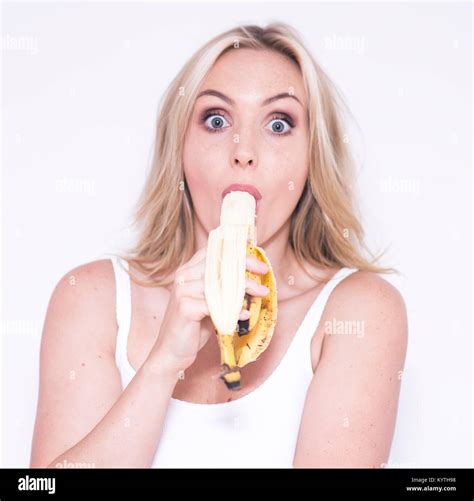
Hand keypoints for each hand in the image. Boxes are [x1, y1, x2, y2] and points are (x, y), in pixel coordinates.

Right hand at [148, 246, 269, 374]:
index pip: (213, 253)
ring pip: (220, 284)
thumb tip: (252, 280)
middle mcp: (183, 277)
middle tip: (264, 271)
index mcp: (188, 271)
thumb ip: (222, 288)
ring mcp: (182, 291)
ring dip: (245, 288)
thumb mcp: (210, 302)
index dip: (237, 253)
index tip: (257, 260)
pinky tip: (245, 314)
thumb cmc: (194, 326)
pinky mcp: (185, 308)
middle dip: (245, 266)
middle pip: (219, 264)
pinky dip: (234, 310)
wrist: (171, 352)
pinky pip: (216, 305)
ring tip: (262, 293)